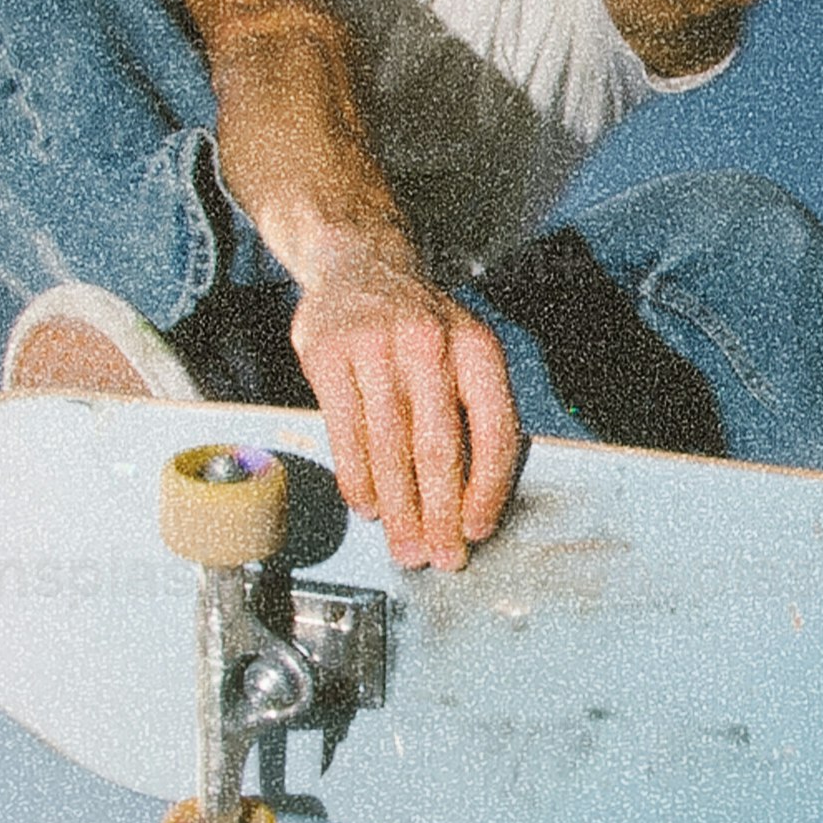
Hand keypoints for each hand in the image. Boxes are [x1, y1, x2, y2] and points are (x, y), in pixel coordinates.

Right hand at [287, 250, 521, 570]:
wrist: (360, 265)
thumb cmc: (421, 330)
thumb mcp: (463, 353)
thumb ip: (472, 414)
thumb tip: (474, 502)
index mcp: (477, 348)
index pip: (494, 432)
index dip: (488, 489)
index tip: (479, 530)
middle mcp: (430, 343)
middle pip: (439, 448)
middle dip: (440, 514)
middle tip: (441, 558)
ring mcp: (376, 346)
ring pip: (389, 447)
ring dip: (398, 509)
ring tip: (404, 546)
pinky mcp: (329, 354)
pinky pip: (346, 432)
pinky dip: (357, 478)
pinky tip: (367, 507)